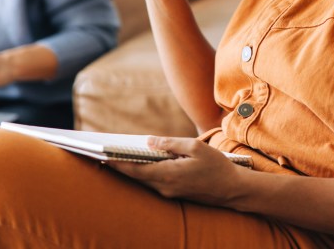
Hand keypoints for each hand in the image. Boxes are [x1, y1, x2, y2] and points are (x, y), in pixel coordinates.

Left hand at [108, 136, 242, 204]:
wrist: (232, 189)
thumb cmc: (216, 166)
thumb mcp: (195, 147)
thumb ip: (170, 143)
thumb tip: (149, 141)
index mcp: (168, 174)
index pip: (135, 170)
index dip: (117, 163)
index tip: (101, 157)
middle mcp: (165, 186)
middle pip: (136, 176)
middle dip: (119, 166)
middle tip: (102, 156)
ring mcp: (169, 192)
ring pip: (145, 180)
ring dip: (131, 170)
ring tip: (117, 158)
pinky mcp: (175, 193)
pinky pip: (155, 182)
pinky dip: (145, 173)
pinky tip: (142, 164)